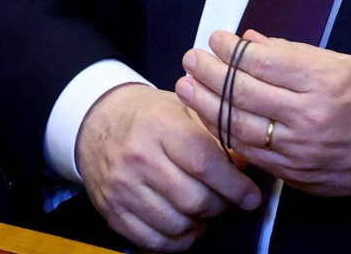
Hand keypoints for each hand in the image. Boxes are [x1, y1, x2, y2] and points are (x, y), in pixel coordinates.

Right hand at [76, 83, 262, 250]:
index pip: (205, 163)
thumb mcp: (185, 110)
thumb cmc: (152, 116)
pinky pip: (153, 241)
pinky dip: (177, 240)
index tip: (251, 196)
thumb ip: (218, 135)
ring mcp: (122, 187)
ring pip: (176, 224)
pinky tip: (186, 225)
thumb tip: (247, 165)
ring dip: (200, 224)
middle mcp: (138, 156)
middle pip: (194, 199)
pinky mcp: (112, 211)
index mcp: (160, 126)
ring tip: (205, 210)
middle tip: (227, 200)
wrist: (99, 122)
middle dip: (220, 206)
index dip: (235, 185)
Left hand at [176, 29, 350, 197]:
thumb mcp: (339, 62)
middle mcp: (311, 116)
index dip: (233, 49)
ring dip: (205, 104)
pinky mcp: (292, 174)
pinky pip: (248, 153)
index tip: (216, 38)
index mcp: (325, 81)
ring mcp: (299, 149)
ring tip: (186, 86)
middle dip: (210, 73)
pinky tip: (207, 117)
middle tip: (191, 58)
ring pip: (239, 126)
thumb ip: (292, 52)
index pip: (264, 62)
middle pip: (245, 92)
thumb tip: (249, 40)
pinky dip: (223, 133)